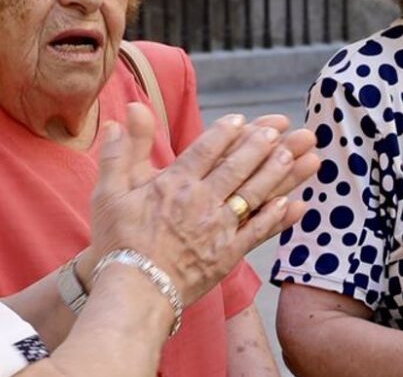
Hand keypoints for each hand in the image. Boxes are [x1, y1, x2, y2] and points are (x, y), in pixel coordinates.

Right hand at [88, 107, 319, 304]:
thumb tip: (127, 112)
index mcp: (174, 183)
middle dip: (258, 145)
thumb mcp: (109, 192)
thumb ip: (121, 151)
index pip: (205, 149)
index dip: (225, 132)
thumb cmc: (118, 242)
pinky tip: (292, 204)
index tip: (241, 119)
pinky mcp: (228, 255)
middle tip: (278, 129)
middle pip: (236, 167)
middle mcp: (202, 201)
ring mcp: (219, 228)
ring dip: (275, 173)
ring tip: (292, 156)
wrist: (135, 289)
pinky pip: (258, 231)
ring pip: (253, 194)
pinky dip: (276, 216)